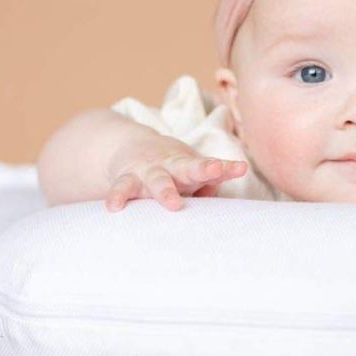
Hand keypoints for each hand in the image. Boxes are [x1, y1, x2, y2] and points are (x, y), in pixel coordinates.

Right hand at [105, 136, 247, 211]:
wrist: (130, 147)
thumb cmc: (170, 170)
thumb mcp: (188, 174)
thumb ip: (205, 187)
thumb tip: (211, 195)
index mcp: (188, 166)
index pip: (209, 166)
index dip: (225, 168)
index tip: (240, 167)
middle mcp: (170, 166)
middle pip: (187, 167)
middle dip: (201, 170)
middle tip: (214, 172)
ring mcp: (147, 171)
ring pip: (157, 179)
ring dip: (166, 191)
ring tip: (174, 204)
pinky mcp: (126, 179)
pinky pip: (121, 188)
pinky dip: (117, 197)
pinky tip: (114, 208)